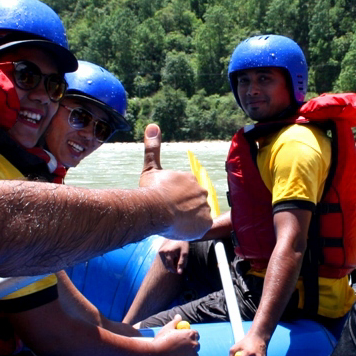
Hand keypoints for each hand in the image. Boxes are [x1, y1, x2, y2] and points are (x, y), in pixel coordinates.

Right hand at [139, 124, 211, 239]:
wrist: (153, 209)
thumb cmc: (150, 190)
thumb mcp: (150, 168)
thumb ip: (153, 148)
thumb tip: (153, 126)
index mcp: (190, 179)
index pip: (186, 190)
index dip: (175, 198)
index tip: (166, 202)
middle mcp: (201, 191)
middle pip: (193, 203)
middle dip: (183, 208)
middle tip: (169, 213)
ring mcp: (205, 207)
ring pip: (197, 216)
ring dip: (188, 219)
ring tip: (173, 222)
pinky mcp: (205, 223)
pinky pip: (201, 228)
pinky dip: (193, 229)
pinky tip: (180, 228)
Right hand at [151, 316, 199, 355]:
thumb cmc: (160, 341)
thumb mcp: (167, 329)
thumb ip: (175, 322)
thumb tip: (179, 316)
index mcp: (191, 334)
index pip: (196, 335)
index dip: (189, 337)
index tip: (183, 340)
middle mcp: (195, 345)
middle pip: (196, 345)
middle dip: (189, 347)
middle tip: (179, 349)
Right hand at [157, 238, 189, 273]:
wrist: (179, 234)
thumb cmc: (183, 243)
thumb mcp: (184, 253)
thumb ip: (182, 263)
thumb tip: (179, 273)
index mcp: (168, 252)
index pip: (170, 266)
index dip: (174, 270)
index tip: (179, 272)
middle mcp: (163, 252)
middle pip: (167, 264)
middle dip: (173, 267)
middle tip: (179, 267)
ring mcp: (160, 250)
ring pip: (165, 262)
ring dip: (171, 264)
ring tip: (177, 260)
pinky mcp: (160, 250)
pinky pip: (164, 258)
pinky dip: (169, 260)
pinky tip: (174, 257)